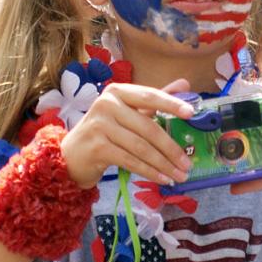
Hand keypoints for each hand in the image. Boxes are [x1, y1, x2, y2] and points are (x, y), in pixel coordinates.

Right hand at [61, 82, 195, 189]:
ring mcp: (100, 126)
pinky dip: (149, 171)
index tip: (191, 113)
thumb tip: (185, 83)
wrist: (70, 155)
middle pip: (148, 127)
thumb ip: (154, 100)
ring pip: (141, 147)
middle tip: (187, 163)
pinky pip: (130, 160)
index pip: (149, 95)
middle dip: (171, 148)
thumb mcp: (127, 112)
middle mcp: (106, 105)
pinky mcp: (97, 147)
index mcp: (117, 91)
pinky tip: (162, 178)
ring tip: (179, 175)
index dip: (171, 104)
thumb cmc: (104, 131)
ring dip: (163, 164)